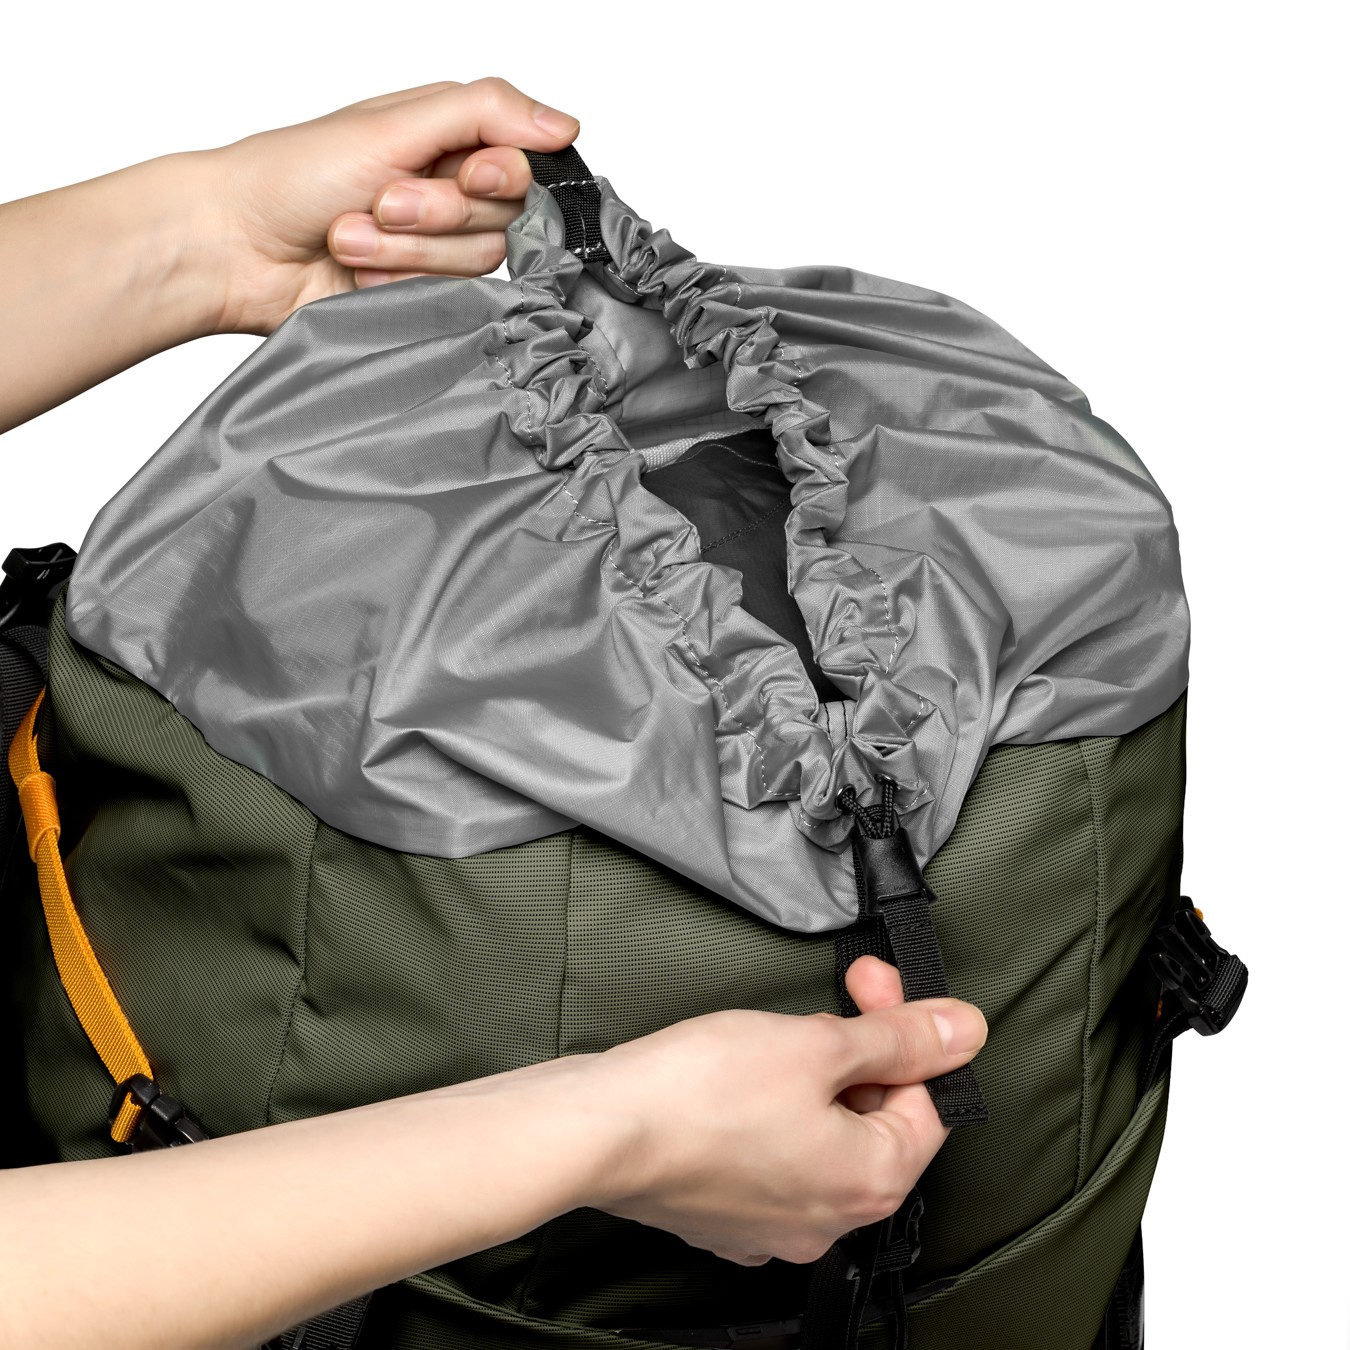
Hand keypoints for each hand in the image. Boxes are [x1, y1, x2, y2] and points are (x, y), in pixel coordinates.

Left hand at [202, 77, 580, 334]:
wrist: (237, 249)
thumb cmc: (291, 176)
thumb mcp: (393, 125)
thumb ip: (485, 112)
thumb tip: (564, 125)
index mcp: (449, 135)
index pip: (523, 160)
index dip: (501, 176)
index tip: (463, 176)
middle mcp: (450, 189)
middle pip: (504, 216)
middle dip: (436, 213)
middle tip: (380, 201)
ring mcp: (437, 246)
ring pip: (477, 261)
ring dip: (407, 250)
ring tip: (351, 236)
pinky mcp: (423, 293)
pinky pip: (449, 298)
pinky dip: (399, 283)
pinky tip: (359, 272)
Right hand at [583, 956, 986, 1265]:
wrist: (600, 1133)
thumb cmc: (701, 1093)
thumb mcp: (817, 1043)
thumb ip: (899, 1037)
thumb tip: (966, 1030)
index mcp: (871, 1182)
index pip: (927, 1100)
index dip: (906, 1031)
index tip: (872, 985)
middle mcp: (830, 1220)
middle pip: (876, 1121)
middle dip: (859, 1051)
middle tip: (828, 1001)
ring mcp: (774, 1224)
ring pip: (822, 1137)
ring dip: (813, 1079)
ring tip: (771, 1038)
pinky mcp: (726, 1214)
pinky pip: (772, 1157)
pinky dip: (767, 1113)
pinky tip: (736, 1079)